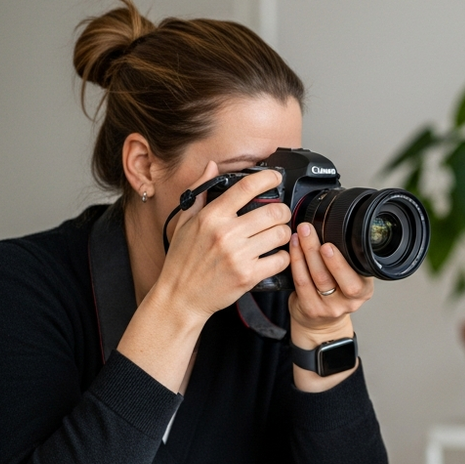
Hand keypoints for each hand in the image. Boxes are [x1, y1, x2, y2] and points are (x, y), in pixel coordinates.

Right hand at [153, 162, 292, 321]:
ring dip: (284, 233)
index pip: (246, 187)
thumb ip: (199, 192)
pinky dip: (282, 257)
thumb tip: (212, 166)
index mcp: (211, 217)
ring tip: (276, 236)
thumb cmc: (182, 260)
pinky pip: (281, 259)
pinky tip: (274, 256)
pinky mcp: (248, 276)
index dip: (268, 178)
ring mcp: (238, 255)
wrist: (180, 296)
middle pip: (273, 211)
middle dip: (282, 211)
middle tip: (279, 215)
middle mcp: (226, 233)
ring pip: (281, 234)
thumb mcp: (184, 222)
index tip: (276, 177)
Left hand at [286, 221, 373, 344]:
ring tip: (300, 234)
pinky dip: (296, 262)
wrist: (322, 324)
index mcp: (363, 290)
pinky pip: (301, 283)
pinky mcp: (311, 309)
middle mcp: (348, 301)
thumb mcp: (351, 279)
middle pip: (332, 276)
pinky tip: (293, 248)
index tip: (331, 242)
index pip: (355, 277)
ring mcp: (329, 307)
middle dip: (318, 251)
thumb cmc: (336, 295)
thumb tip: (334, 227)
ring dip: (304, 252)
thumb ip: (348, 261)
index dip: (342, 261)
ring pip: (315, 278)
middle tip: (309, 231)